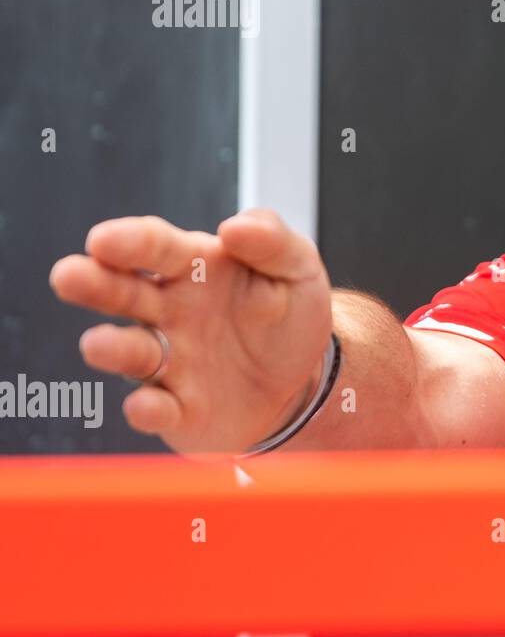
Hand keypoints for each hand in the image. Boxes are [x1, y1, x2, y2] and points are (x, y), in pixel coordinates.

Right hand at [49, 209, 333, 455]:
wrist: (304, 380)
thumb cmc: (288, 314)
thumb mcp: (297, 268)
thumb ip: (272, 241)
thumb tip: (235, 226)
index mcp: (193, 266)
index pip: (156, 246)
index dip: (129, 242)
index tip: (102, 240)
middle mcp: (167, 311)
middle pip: (123, 293)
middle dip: (93, 283)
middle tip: (68, 275)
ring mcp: (167, 361)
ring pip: (130, 352)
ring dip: (112, 347)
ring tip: (98, 343)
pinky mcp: (176, 409)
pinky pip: (155, 409)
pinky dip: (147, 409)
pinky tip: (146, 404)